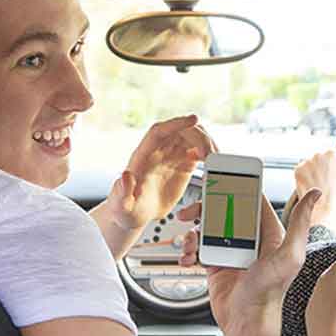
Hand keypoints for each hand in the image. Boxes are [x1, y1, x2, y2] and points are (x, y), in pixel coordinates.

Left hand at [105, 115, 215, 230]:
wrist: (135, 216)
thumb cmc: (126, 210)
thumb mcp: (122, 206)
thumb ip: (123, 193)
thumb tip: (125, 176)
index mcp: (142, 157)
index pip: (159, 132)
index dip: (176, 123)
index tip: (194, 119)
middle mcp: (158, 152)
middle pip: (180, 131)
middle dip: (198, 136)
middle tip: (209, 154)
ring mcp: (171, 157)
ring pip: (192, 138)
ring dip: (206, 144)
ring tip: (214, 160)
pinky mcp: (182, 165)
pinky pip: (198, 151)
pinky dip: (208, 154)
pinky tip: (213, 165)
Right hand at [176, 190, 321, 335]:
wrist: (247, 324)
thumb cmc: (270, 295)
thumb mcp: (289, 255)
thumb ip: (300, 223)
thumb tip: (315, 194)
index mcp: (269, 233)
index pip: (251, 200)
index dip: (235, 188)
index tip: (220, 180)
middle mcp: (250, 240)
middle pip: (224, 212)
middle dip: (206, 210)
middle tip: (192, 213)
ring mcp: (232, 252)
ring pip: (208, 229)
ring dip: (194, 232)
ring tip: (191, 244)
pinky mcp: (217, 265)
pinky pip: (200, 249)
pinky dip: (190, 250)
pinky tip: (189, 257)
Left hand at [292, 137, 335, 233]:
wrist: (324, 208)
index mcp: (332, 152)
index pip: (331, 153)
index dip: (333, 165)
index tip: (334, 175)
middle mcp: (318, 154)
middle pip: (320, 157)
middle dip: (322, 166)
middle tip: (327, 181)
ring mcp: (306, 161)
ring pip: (310, 163)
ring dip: (313, 170)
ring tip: (319, 184)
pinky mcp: (297, 169)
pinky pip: (302, 170)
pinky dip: (305, 176)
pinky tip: (311, 185)